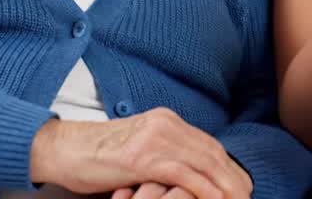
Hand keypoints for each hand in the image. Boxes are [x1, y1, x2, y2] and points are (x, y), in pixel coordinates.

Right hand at [29, 109, 251, 198]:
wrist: (63, 149)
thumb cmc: (96, 157)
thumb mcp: (136, 151)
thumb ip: (162, 156)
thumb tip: (185, 175)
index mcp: (165, 120)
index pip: (207, 144)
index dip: (228, 166)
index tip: (242, 184)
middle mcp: (165, 124)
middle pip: (211, 153)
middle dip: (233, 178)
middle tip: (249, 196)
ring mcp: (154, 138)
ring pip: (203, 163)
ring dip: (226, 186)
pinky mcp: (142, 157)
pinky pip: (183, 174)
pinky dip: (204, 188)